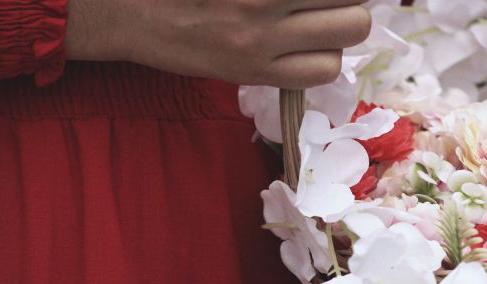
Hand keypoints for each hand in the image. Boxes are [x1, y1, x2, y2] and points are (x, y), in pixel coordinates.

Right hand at [64, 0, 371, 88]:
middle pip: (353, 5)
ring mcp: (262, 44)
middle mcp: (264, 5)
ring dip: (342, 24)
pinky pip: (320, 72)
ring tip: (321, 17)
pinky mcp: (255, 73)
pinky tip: (307, 44)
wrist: (132, 11)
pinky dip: (324, 58)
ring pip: (347, 37)